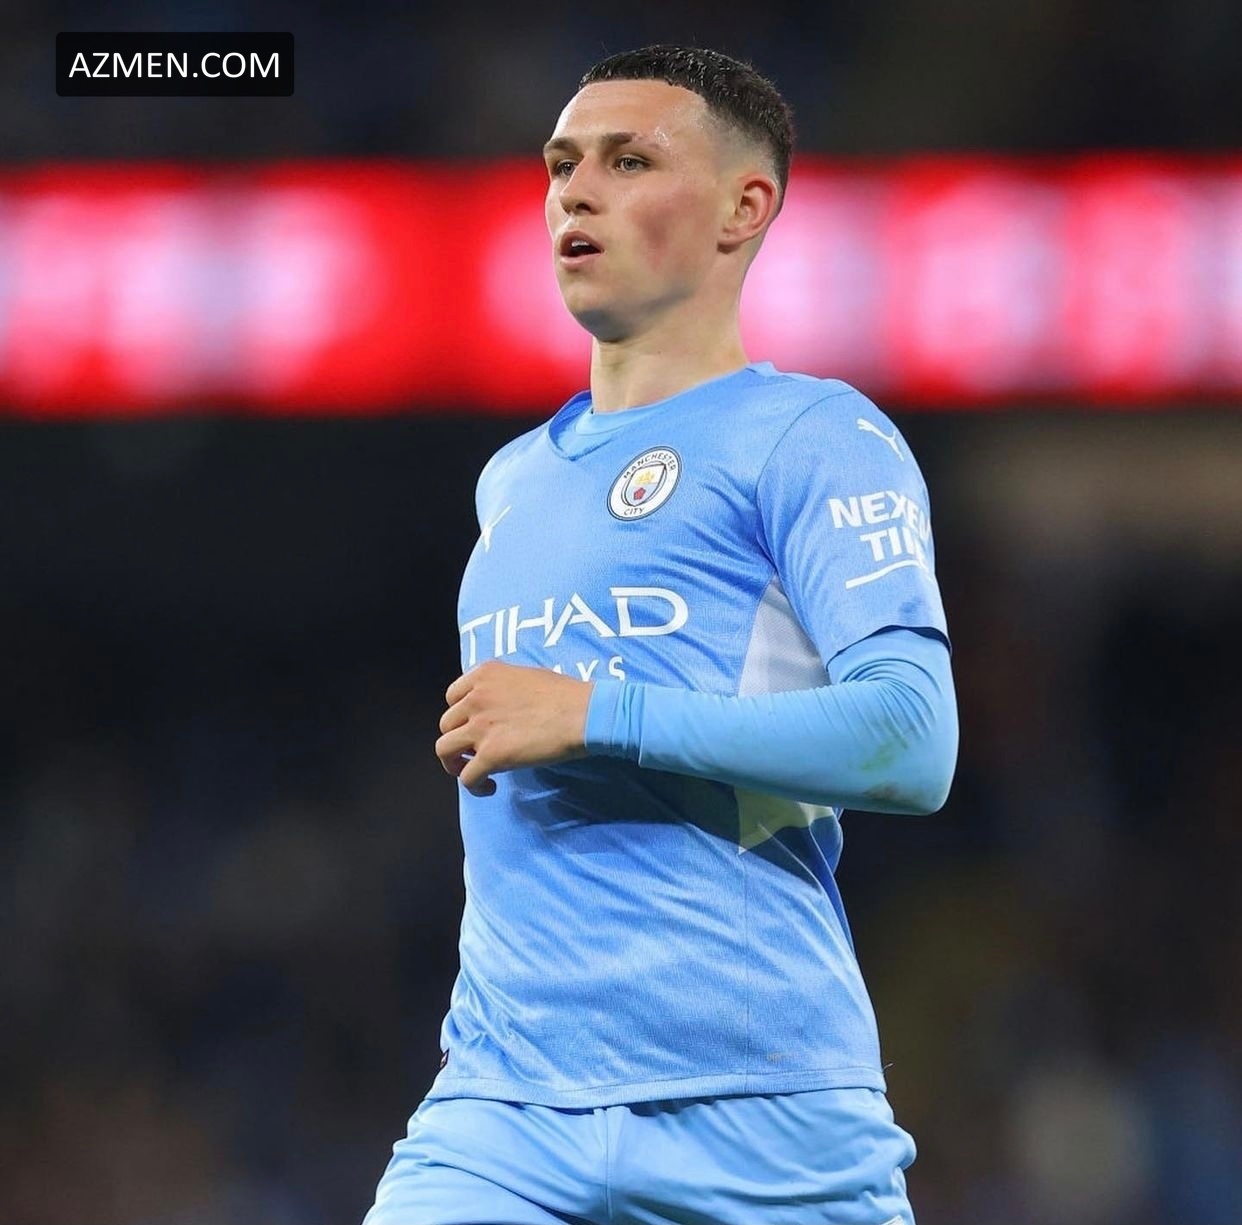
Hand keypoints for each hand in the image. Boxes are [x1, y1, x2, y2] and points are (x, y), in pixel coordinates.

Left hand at [436, 660, 591, 796]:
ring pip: (444, 750)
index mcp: (485, 675)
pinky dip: (474, 786)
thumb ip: (504, 688)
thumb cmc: (566, 695)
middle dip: (458, 739)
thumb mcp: (527, 676)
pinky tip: (489, 788)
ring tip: (472, 770)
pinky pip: (466, 777)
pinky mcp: (490, 755)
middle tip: (475, 751)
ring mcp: (480, 727)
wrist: (583, 714)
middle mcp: (475, 698)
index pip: (452, 696)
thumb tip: (503, 706)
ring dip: (455, 763)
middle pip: (446, 724)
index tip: (473, 725)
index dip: (460, 715)